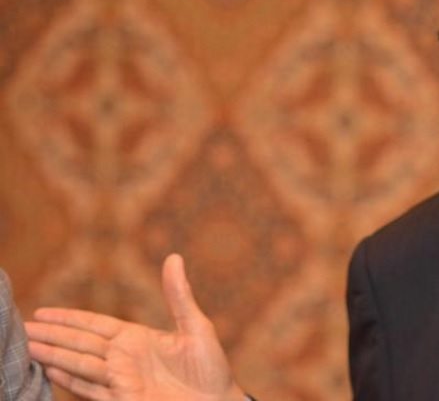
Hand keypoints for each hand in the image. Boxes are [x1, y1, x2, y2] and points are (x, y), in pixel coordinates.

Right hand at [25, 254, 245, 400]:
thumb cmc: (210, 368)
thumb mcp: (197, 327)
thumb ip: (179, 295)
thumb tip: (174, 257)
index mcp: (138, 338)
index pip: (95, 325)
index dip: (69, 318)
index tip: (43, 312)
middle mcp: (124, 358)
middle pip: (80, 343)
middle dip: (51, 335)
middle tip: (22, 327)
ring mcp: (122, 380)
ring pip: (80, 364)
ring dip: (53, 355)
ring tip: (28, 346)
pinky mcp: (124, 400)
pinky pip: (92, 390)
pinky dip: (71, 380)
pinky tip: (51, 370)